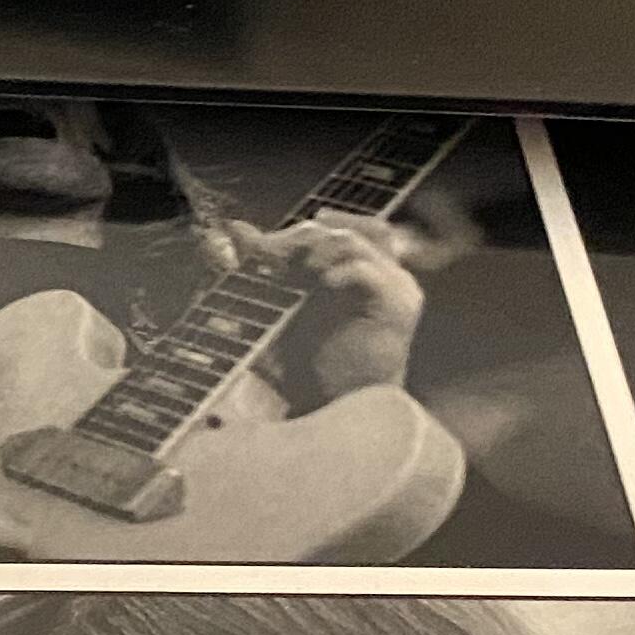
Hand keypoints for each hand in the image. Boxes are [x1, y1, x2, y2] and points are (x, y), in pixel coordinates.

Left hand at [207, 214, 424, 400]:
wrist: (331, 408)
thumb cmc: (305, 363)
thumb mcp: (274, 305)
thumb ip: (261, 264)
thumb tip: (234, 227)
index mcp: (356, 268)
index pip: (335, 226)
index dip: (297, 230)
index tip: (258, 244)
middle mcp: (381, 272)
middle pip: (344, 229)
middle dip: (302, 237)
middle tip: (270, 254)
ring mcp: (395, 286)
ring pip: (357, 241)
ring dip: (319, 248)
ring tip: (296, 268)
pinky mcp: (400, 306)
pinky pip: (370, 273)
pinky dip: (340, 271)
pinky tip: (320, 283)